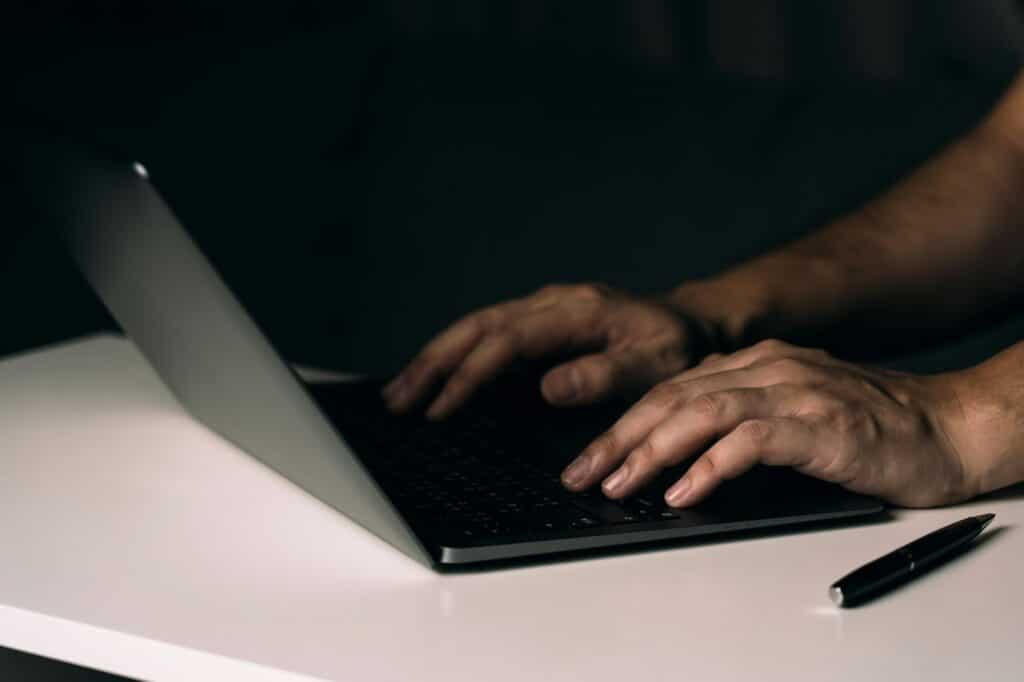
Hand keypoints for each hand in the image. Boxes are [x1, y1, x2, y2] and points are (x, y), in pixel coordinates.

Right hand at [383, 283, 717, 418]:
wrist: (686, 322)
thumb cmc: (674, 347)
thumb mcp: (654, 366)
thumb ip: (603, 376)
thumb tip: (547, 387)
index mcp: (577, 311)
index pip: (508, 340)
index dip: (471, 374)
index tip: (441, 409)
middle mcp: (552, 302)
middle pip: (478, 326)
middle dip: (433, 363)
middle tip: (397, 400)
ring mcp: (542, 308)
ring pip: (475, 326)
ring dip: (435, 357)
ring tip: (398, 392)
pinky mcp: (538, 320)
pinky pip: (487, 332)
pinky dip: (455, 354)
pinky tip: (433, 376)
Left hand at [560, 339, 975, 508]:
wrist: (948, 428)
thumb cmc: (870, 428)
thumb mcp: (792, 412)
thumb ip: (740, 419)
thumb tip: (677, 454)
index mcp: (754, 363)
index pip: (670, 389)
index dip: (622, 424)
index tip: (588, 459)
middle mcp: (767, 368)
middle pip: (672, 398)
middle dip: (619, 438)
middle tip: (581, 474)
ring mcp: (794, 392)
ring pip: (700, 413)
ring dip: (651, 451)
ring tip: (618, 484)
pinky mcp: (821, 424)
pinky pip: (751, 441)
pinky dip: (710, 467)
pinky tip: (683, 492)